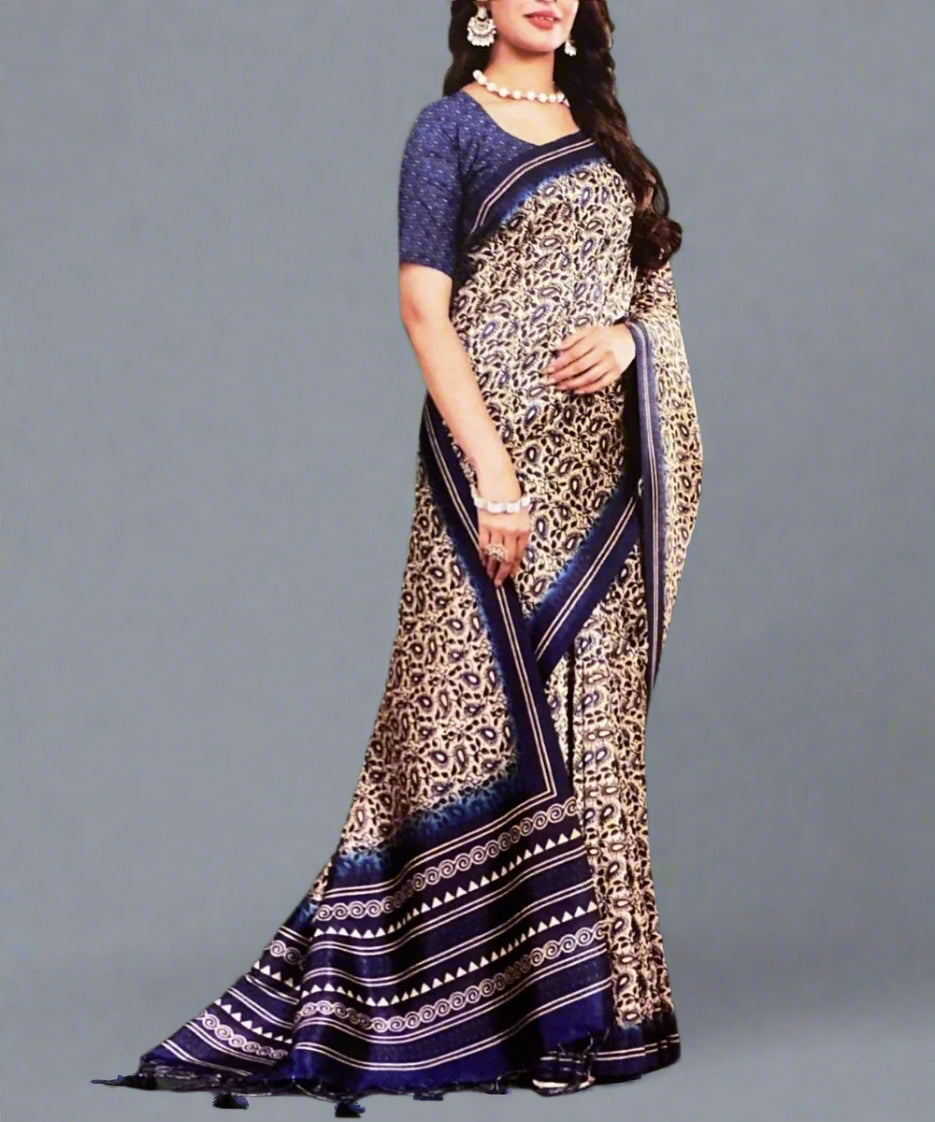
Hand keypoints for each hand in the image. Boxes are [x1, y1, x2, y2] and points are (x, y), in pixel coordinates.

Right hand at [474, 468, 531, 587]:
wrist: (498, 478)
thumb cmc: (511, 493)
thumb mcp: (522, 512)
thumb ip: (519, 530)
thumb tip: (513, 547)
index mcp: (524, 529)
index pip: (519, 554)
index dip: (514, 567)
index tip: (511, 576)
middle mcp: (512, 531)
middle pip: (507, 558)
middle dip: (503, 573)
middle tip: (498, 582)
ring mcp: (497, 529)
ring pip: (494, 554)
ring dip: (491, 566)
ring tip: (488, 574)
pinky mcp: (484, 524)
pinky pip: (483, 544)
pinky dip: (482, 554)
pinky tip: (482, 561)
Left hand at [543, 322, 634, 392]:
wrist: (630, 339)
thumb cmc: (604, 335)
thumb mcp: (589, 331)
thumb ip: (573, 338)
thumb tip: (556, 348)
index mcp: (595, 338)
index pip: (574, 352)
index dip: (560, 362)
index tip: (548, 369)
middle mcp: (604, 351)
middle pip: (579, 366)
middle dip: (562, 375)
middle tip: (549, 381)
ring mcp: (611, 363)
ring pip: (589, 377)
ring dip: (572, 384)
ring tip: (560, 387)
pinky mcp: (616, 373)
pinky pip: (600, 384)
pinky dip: (587, 389)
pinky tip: (576, 390)